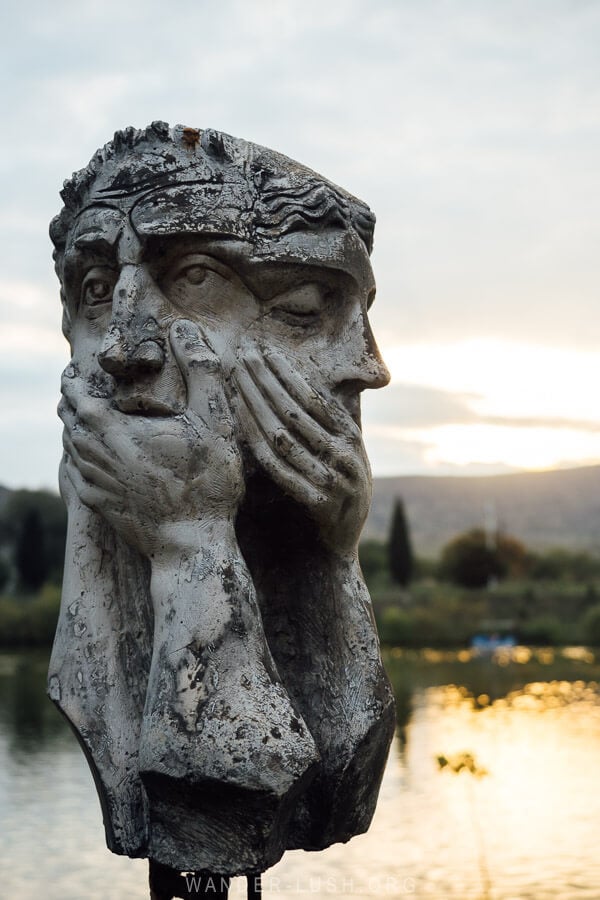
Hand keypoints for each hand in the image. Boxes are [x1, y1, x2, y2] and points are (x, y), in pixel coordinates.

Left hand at [59, 320, 243, 556]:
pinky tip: (86, 462)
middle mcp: (98, 457)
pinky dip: (76, 462)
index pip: (79, 397)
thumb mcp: (213, 419)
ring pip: (73, 450)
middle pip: (70, 424)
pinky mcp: (103, 508)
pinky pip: (77, 478)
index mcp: (116, 432)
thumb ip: (201, 370)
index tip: (73, 371)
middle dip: (70, 405)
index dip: (74, 382)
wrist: (192, 545)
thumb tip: (185, 329)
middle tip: (74, 393)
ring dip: (73, 432)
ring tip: (79, 422)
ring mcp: (98, 485)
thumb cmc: (206, 483)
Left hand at [232, 344, 370, 551]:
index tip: (264, 351)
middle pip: (296, 411)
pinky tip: (240, 418)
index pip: (314, 398)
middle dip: (267, 380)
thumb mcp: (342, 450)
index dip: (288, 373)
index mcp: (350, 436)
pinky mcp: (318, 502)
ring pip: (284, 436)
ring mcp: (332, 479)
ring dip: (257, 404)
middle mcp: (344, 454)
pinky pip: (279, 468)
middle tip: (243, 355)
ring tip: (237, 380)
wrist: (345, 538)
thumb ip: (328, 421)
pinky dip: (258, 440)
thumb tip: (305, 382)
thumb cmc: (337, 484)